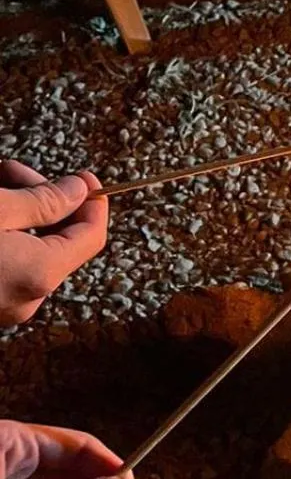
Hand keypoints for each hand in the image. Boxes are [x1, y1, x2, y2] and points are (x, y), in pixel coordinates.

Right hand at [0, 161, 107, 324]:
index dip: (93, 203)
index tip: (85, 177)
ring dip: (21, 216)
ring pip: (30, 252)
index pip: (92, 238)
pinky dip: (6, 238)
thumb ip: (42, 201)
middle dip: (42, 201)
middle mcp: (27, 300)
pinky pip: (10, 266)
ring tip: (0, 184)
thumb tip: (79, 191)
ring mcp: (4, 307)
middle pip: (59, 242)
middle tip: (15, 171)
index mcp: (39, 274)